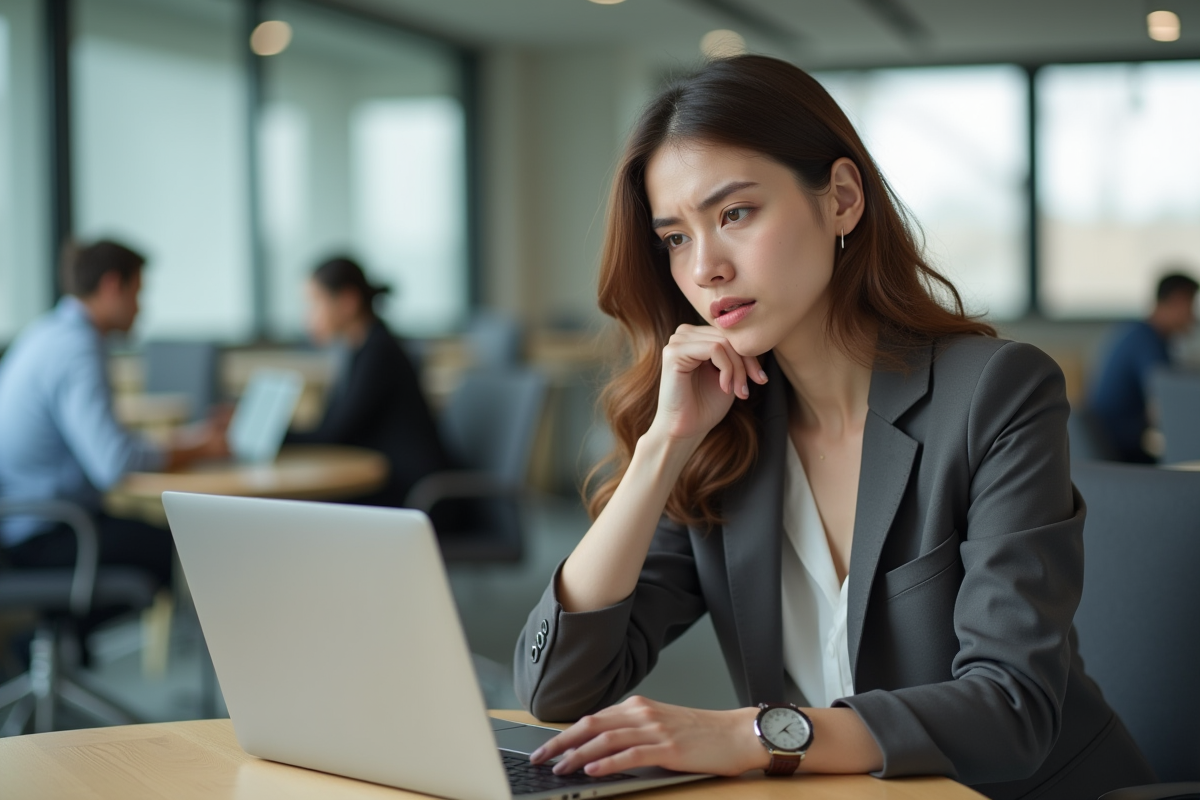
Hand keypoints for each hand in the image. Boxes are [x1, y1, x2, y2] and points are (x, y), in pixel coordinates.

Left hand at [528, 696, 766, 777]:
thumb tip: (598, 749)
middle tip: (539, 758)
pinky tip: (592, 770)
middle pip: (591, 726)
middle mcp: (642, 714)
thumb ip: (632, 732)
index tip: (545, 748)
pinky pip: (631, 754)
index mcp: (638, 707)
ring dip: (578, 754)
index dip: (565, 734)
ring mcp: (655, 730)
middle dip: (561, 742)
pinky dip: (608, 762)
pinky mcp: (669, 748)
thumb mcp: (660, 725)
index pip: (592, 719)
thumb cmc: (700, 733)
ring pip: (606, 740)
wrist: (736, 734)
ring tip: (558, 767)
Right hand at [649, 325, 766, 444]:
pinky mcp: (674, 352)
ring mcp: (677, 340)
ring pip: (723, 342)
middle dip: (745, 364)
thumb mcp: (729, 373)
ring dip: (737, 369)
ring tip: (738, 391)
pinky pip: (714, 349)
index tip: (761, 379)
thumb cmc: (706, 404)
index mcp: (696, 336)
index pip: (730, 334)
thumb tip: (758, 340)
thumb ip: (737, 353)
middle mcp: (684, 333)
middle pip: (728, 337)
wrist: (686, 428)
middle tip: (747, 390)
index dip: (750, 355)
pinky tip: (724, 388)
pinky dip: (726, 369)